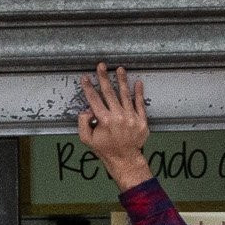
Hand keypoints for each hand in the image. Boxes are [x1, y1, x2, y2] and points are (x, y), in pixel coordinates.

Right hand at [76, 63, 152, 186]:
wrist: (125, 159)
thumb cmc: (105, 149)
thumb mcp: (87, 139)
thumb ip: (83, 123)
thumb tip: (87, 109)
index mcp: (104, 120)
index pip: (94, 99)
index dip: (89, 88)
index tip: (85, 78)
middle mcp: (118, 116)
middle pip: (109, 92)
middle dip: (104, 78)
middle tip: (101, 66)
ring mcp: (131, 117)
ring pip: (125, 94)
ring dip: (122, 80)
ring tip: (120, 69)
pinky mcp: (141, 120)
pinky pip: (140, 103)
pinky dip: (139, 92)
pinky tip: (138, 82)